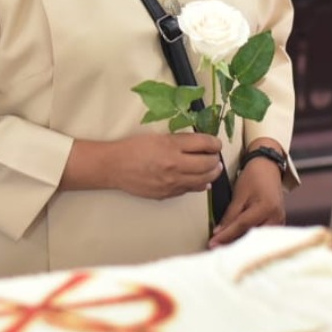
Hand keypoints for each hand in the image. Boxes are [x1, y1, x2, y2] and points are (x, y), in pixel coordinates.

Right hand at [107, 132, 223, 199]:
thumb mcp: (159, 137)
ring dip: (212, 174)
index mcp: (172, 146)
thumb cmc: (135, 147)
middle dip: (216, 160)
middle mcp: (175, 165)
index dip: (215, 143)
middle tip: (215, 157)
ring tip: (213, 169)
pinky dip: (199, 185)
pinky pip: (190, 190)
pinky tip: (200, 181)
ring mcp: (172, 182)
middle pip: (208, 164)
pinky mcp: (167, 194)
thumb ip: (181, 142)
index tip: (216, 144)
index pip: (205, 144)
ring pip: (203, 180)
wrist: (115, 167)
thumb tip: (203, 148)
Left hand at [208, 155, 285, 247]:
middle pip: (252, 236)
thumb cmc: (254, 177)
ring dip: (243, 243)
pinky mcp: (279, 222)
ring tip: (226, 248)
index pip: (242, 226)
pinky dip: (251, 239)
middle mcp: (276, 217)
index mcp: (265, 208)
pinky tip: (239, 242)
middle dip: (234, 244)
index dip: (225, 236)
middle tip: (218, 249)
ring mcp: (279, 221)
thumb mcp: (239, 194)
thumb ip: (230, 215)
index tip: (212, 244)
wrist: (268, 167)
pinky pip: (263, 234)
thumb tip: (218, 232)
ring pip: (258, 238)